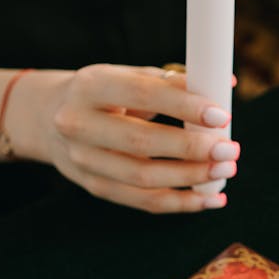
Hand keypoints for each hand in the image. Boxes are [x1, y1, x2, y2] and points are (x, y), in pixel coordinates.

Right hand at [23, 64, 238, 212]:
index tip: (220, 116)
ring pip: (141, 178)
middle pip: (140, 142)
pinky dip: (179, 203)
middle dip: (190, 149)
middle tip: (228, 150)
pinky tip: (209, 199)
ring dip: (190, 179)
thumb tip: (224, 85)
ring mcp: (81, 159)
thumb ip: (173, 81)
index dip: (183, 105)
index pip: (141, 93)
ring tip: (224, 171)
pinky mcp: (92, 186)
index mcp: (90, 85)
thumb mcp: (129, 76)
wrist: (49, 116)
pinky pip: (140, 202)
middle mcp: (77, 123)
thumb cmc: (105, 92)